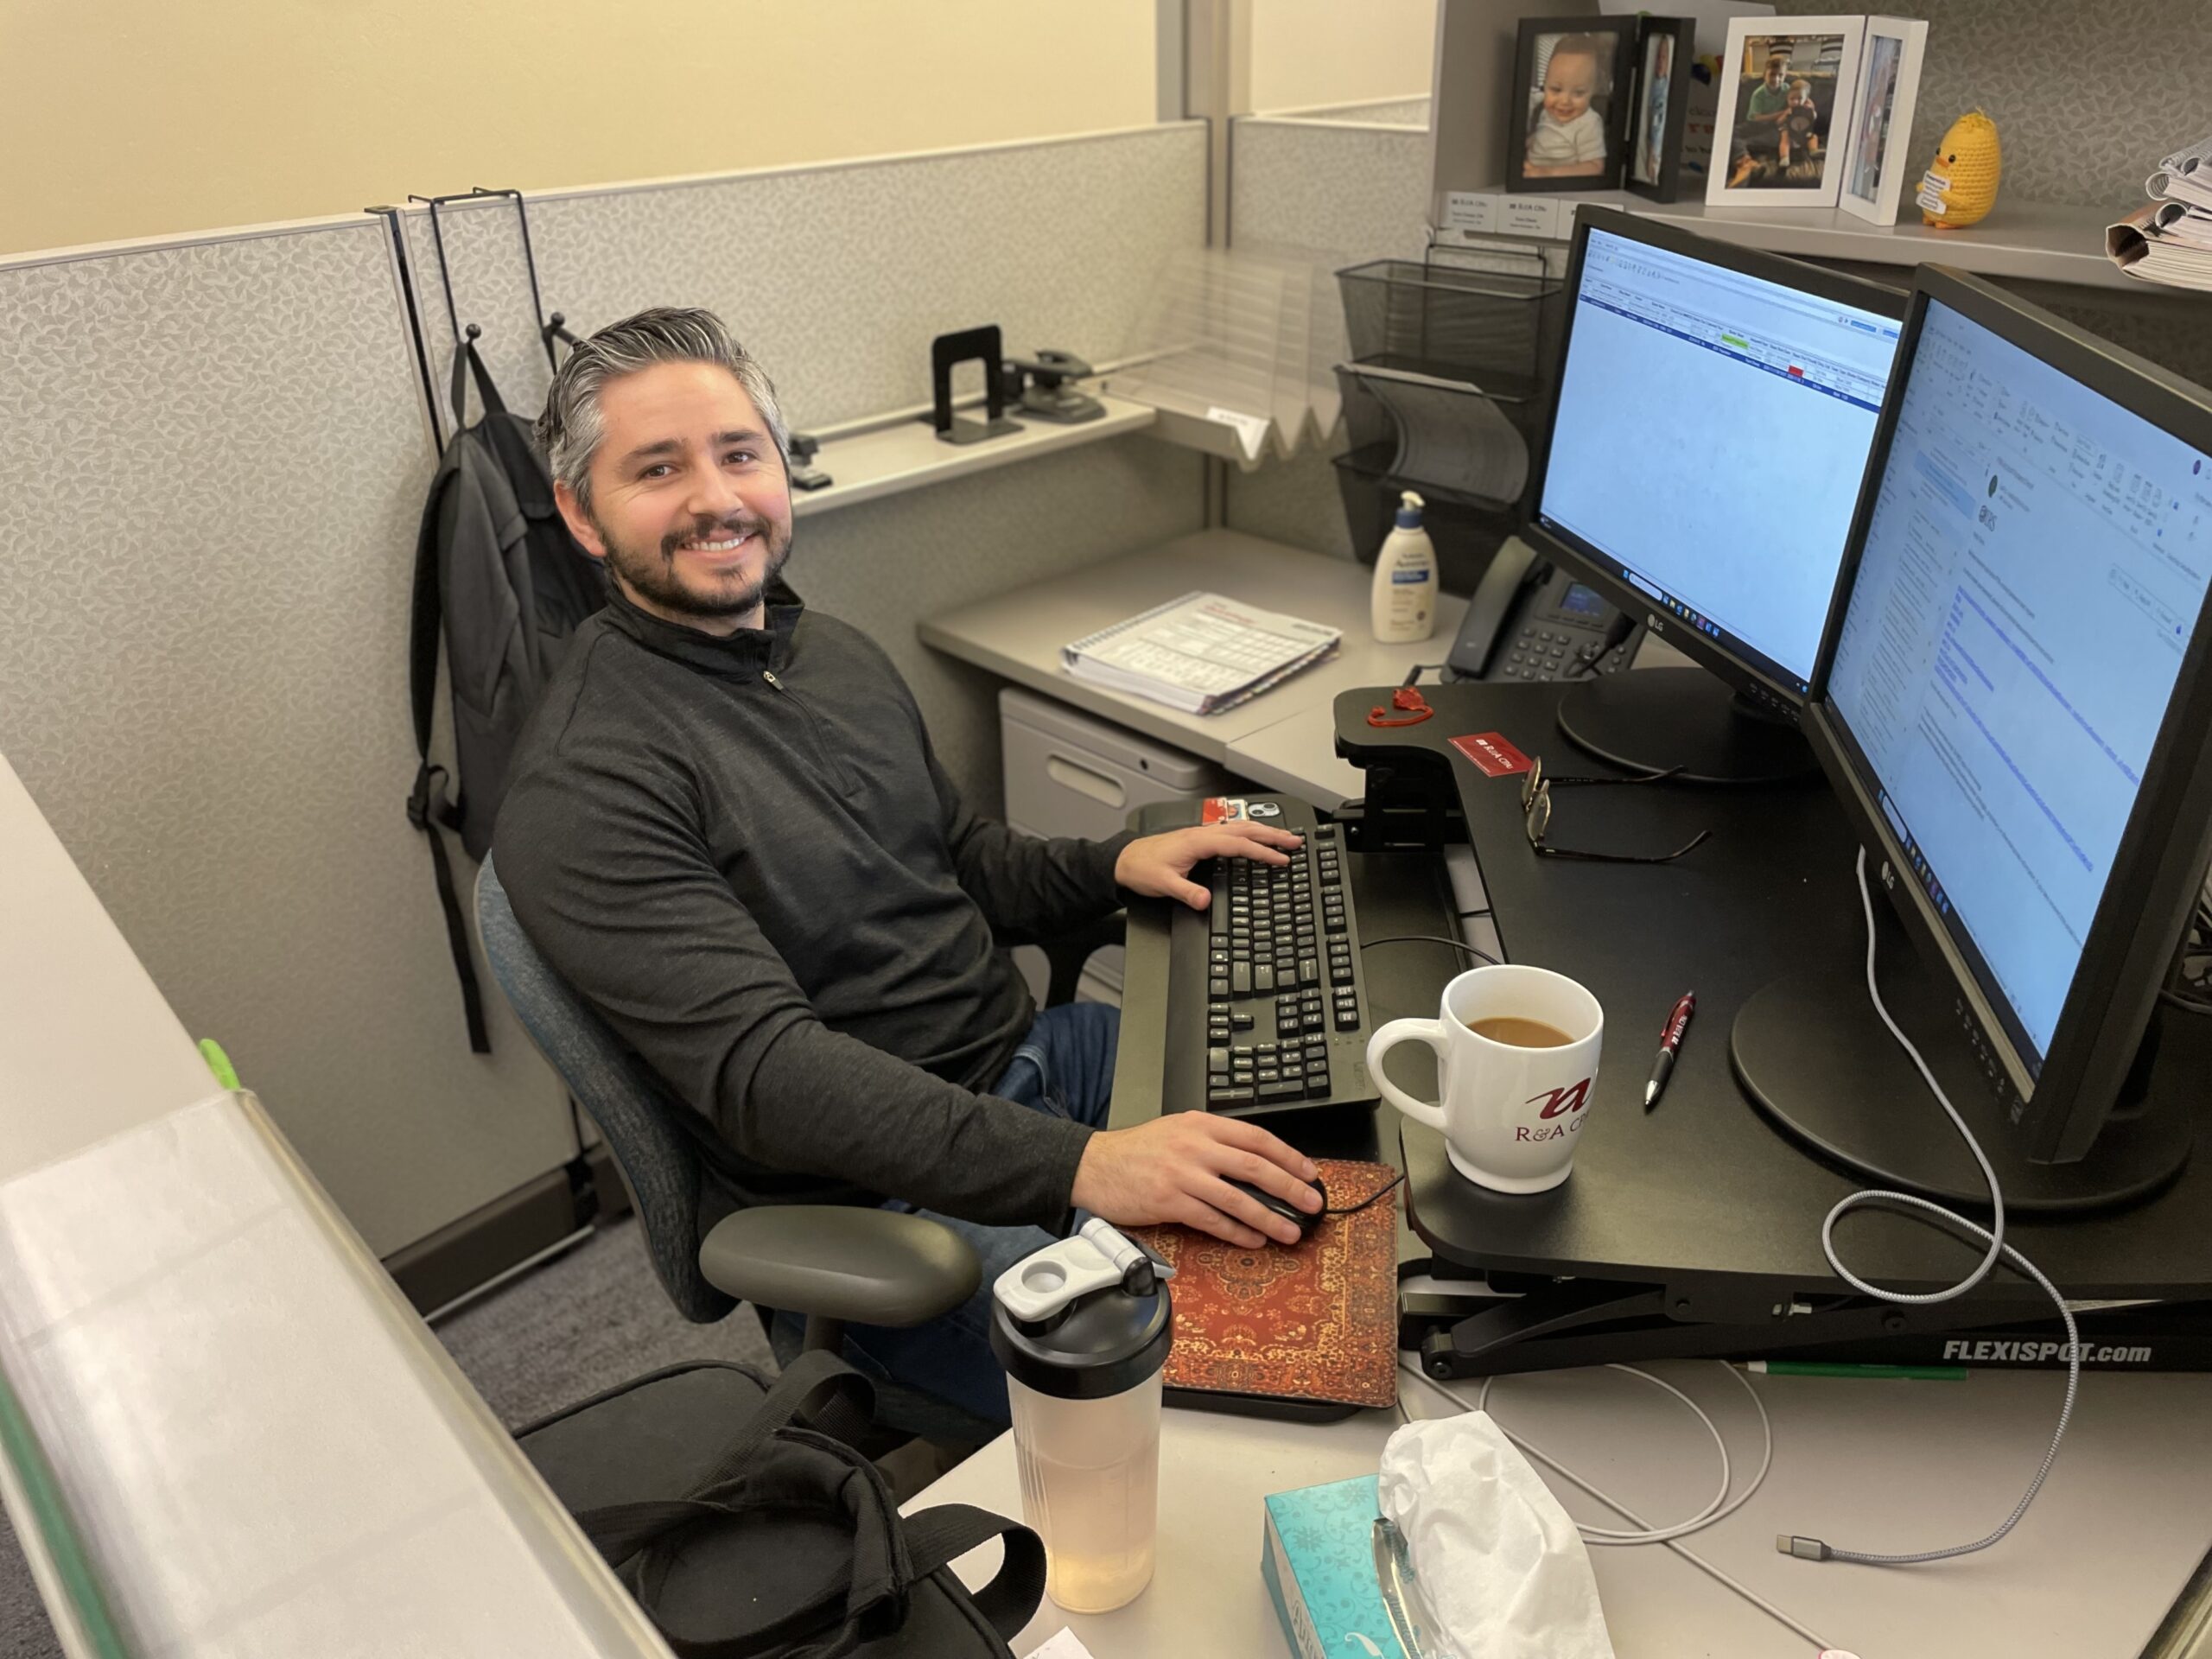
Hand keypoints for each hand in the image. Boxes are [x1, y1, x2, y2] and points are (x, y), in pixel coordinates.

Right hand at [1071, 1112, 1321, 1247]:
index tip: (1309, 1172)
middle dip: (1290, 1187)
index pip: (1256, 1138)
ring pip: (1238, 1199)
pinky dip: (1237, 1232)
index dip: (1288, 1156)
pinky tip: (1253, 1240)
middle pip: (1255, 1167)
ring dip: (1270, 1218)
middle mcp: (1195, 1146)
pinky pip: (1212, 1220)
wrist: (1094, 1165)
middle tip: (1312, 1203)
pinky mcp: (1169, 1201)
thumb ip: (1213, 1140)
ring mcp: (1183, 1174)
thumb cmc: (1137, 1151)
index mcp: (1201, 1124)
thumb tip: (1257, 1163)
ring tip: (1290, 1231)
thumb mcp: (1178, 1129)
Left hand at [1114, 821, 1303, 909]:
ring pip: (1239, 828)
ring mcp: (1202, 835)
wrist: (1124, 860)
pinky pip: (1231, 832)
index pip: (1238, 845)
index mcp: (1198, 842)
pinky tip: (1255, 837)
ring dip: (1263, 831)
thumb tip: (1205, 902)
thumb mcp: (1163, 884)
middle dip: (1272, 835)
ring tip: (1284, 837)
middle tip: (1295, 841)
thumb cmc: (1142, 868)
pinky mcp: (1200, 839)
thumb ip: (1186, 892)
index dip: (1261, 852)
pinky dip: (1249, 833)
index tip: (1281, 859)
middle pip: (1244, 830)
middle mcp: (1202, 834)